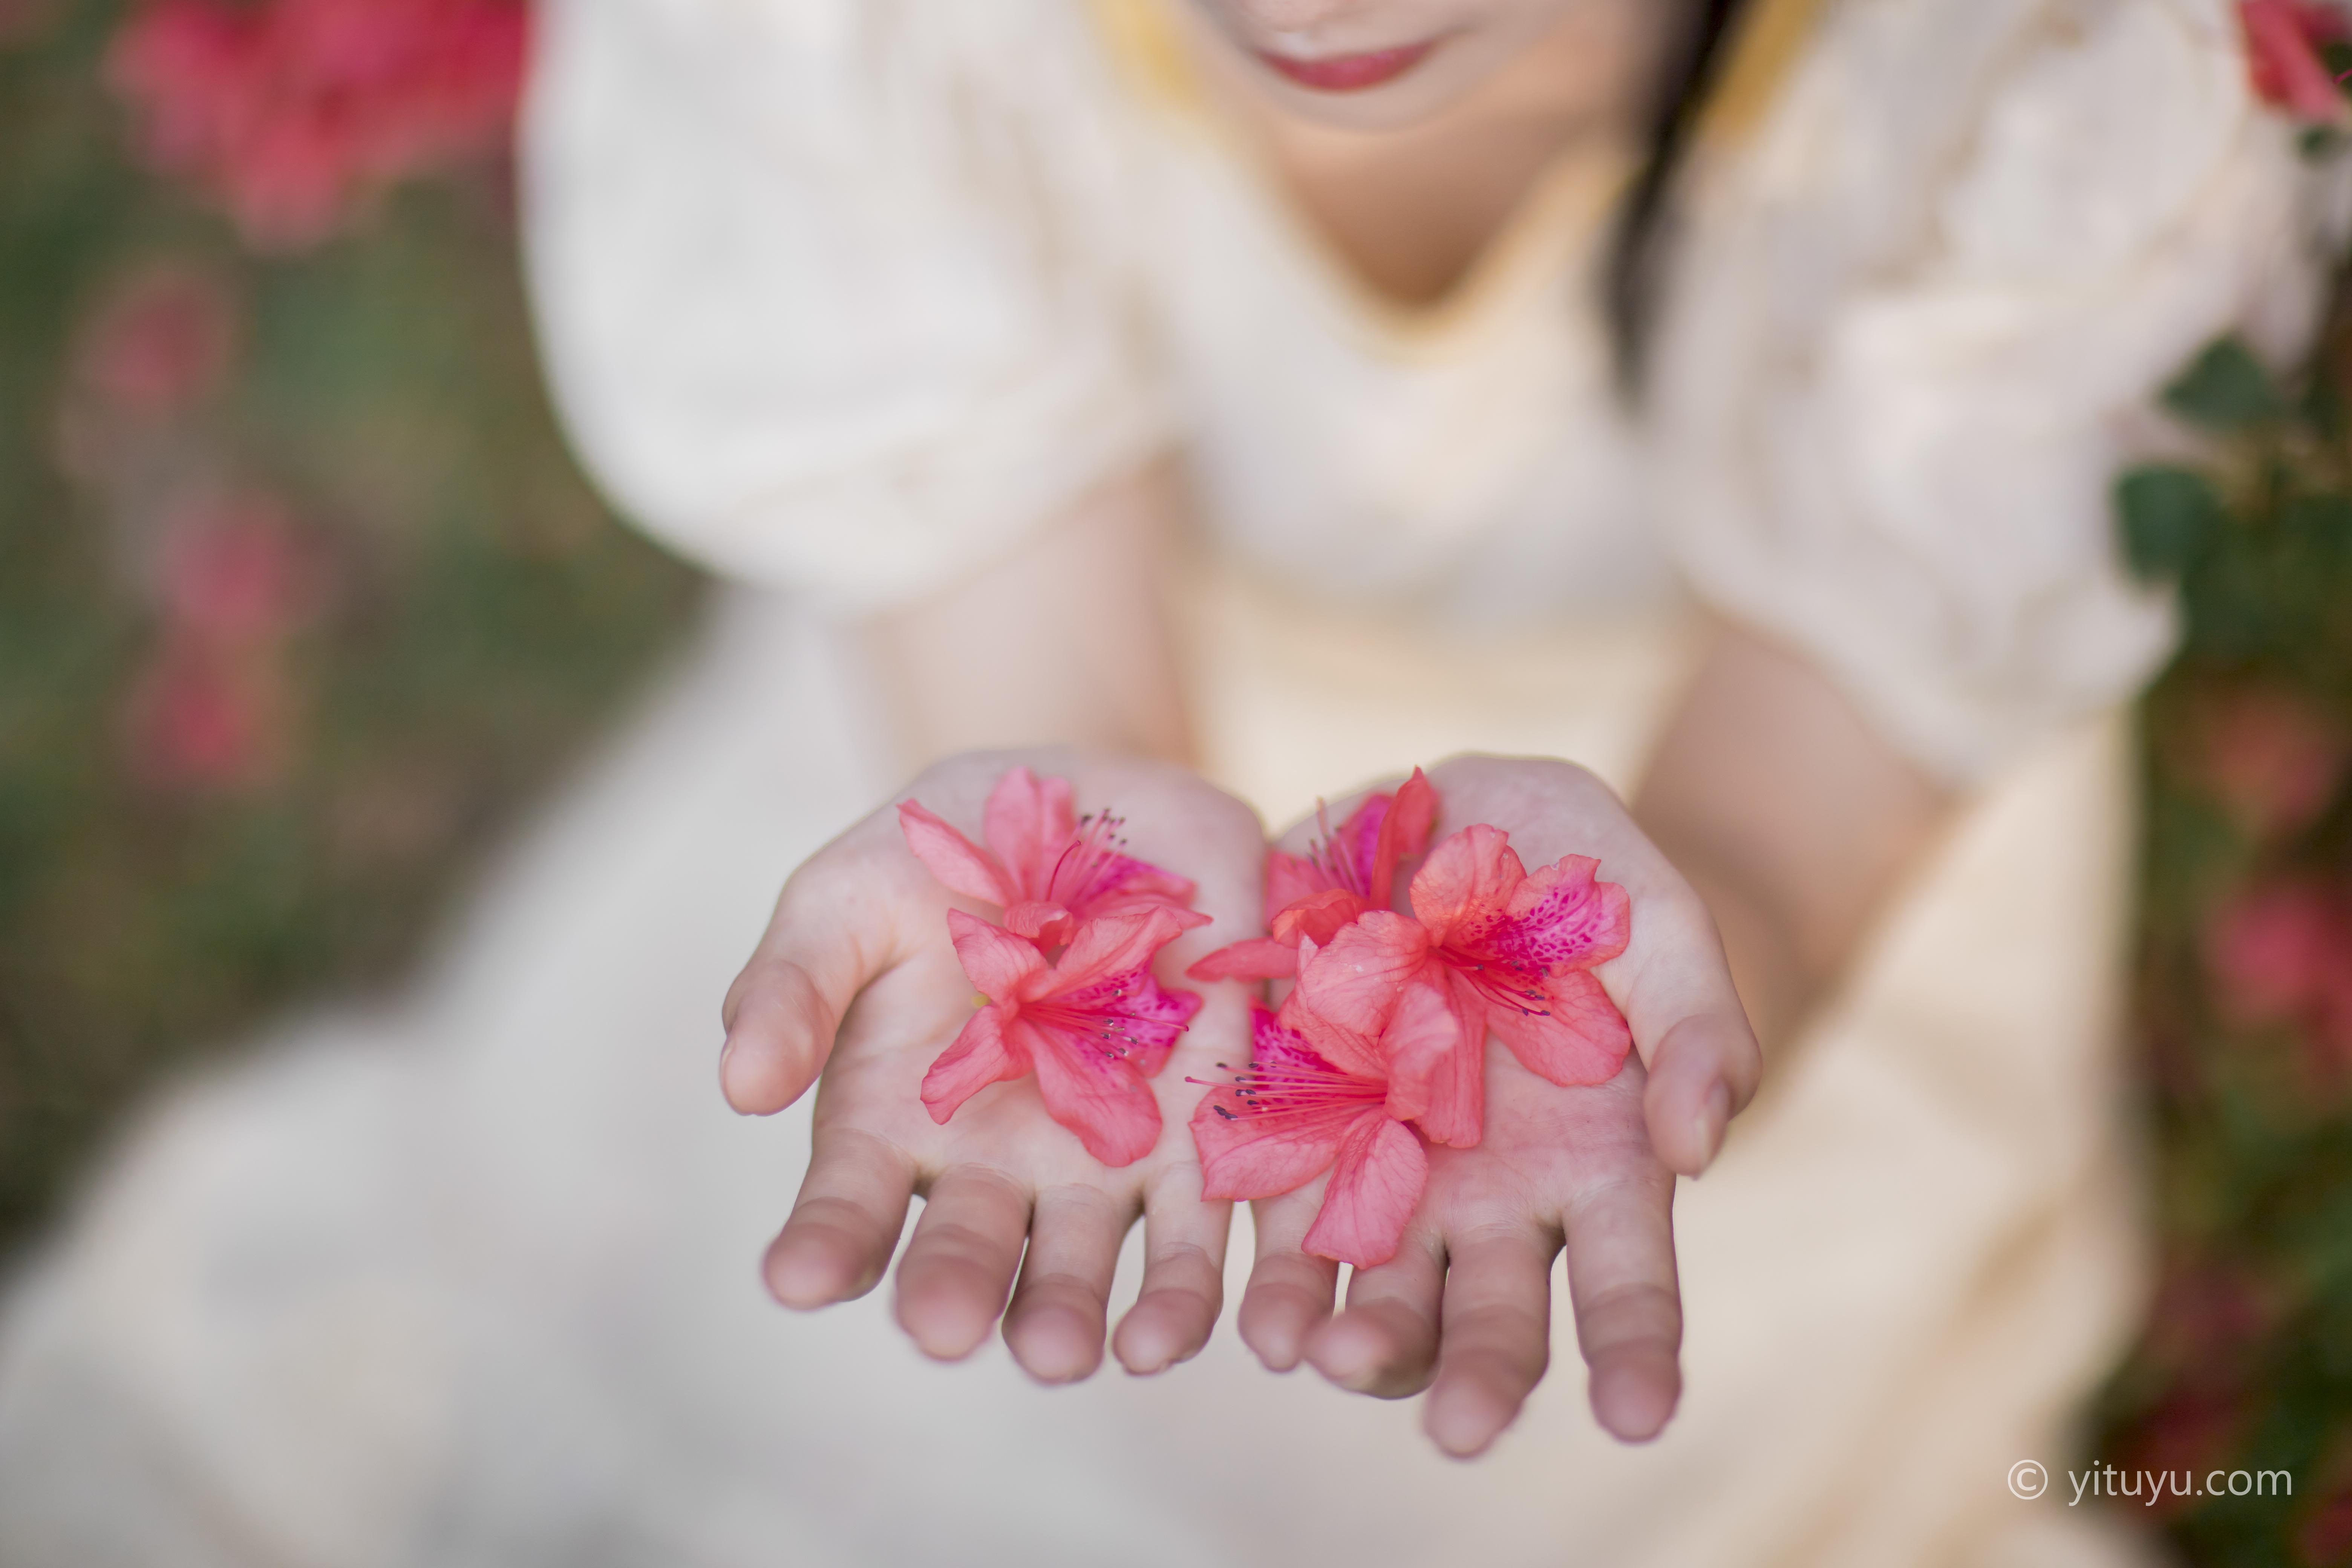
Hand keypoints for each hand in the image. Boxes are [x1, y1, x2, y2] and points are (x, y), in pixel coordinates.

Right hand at [720, 748, 1267, 1382]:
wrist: (1096, 807)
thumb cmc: (943, 858)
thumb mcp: (848, 897)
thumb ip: (795, 985)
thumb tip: (739, 1085)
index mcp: (887, 1124)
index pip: (844, 1206)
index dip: (821, 1244)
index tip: (795, 1277)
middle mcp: (990, 1168)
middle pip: (967, 1253)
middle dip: (953, 1292)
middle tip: (940, 1329)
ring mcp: (1096, 1165)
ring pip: (1079, 1267)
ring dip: (1068, 1316)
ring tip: (1062, 1355)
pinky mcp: (1199, 1141)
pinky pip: (1193, 1234)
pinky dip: (1180, 1291)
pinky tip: (1166, 1336)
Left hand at [1236, 754, 1761, 1454]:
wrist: (1441, 818)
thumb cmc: (1573, 874)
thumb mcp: (1653, 921)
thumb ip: (1697, 1024)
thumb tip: (1700, 1149)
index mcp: (1598, 1167)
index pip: (1627, 1286)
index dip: (1635, 1355)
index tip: (1637, 1416)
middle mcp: (1493, 1202)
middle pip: (1491, 1318)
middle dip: (1479, 1376)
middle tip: (1460, 1431)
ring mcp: (1389, 1178)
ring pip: (1376, 1293)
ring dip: (1356, 1340)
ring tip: (1320, 1355)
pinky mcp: (1296, 1138)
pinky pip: (1278, 1225)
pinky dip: (1265, 1276)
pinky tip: (1250, 1313)